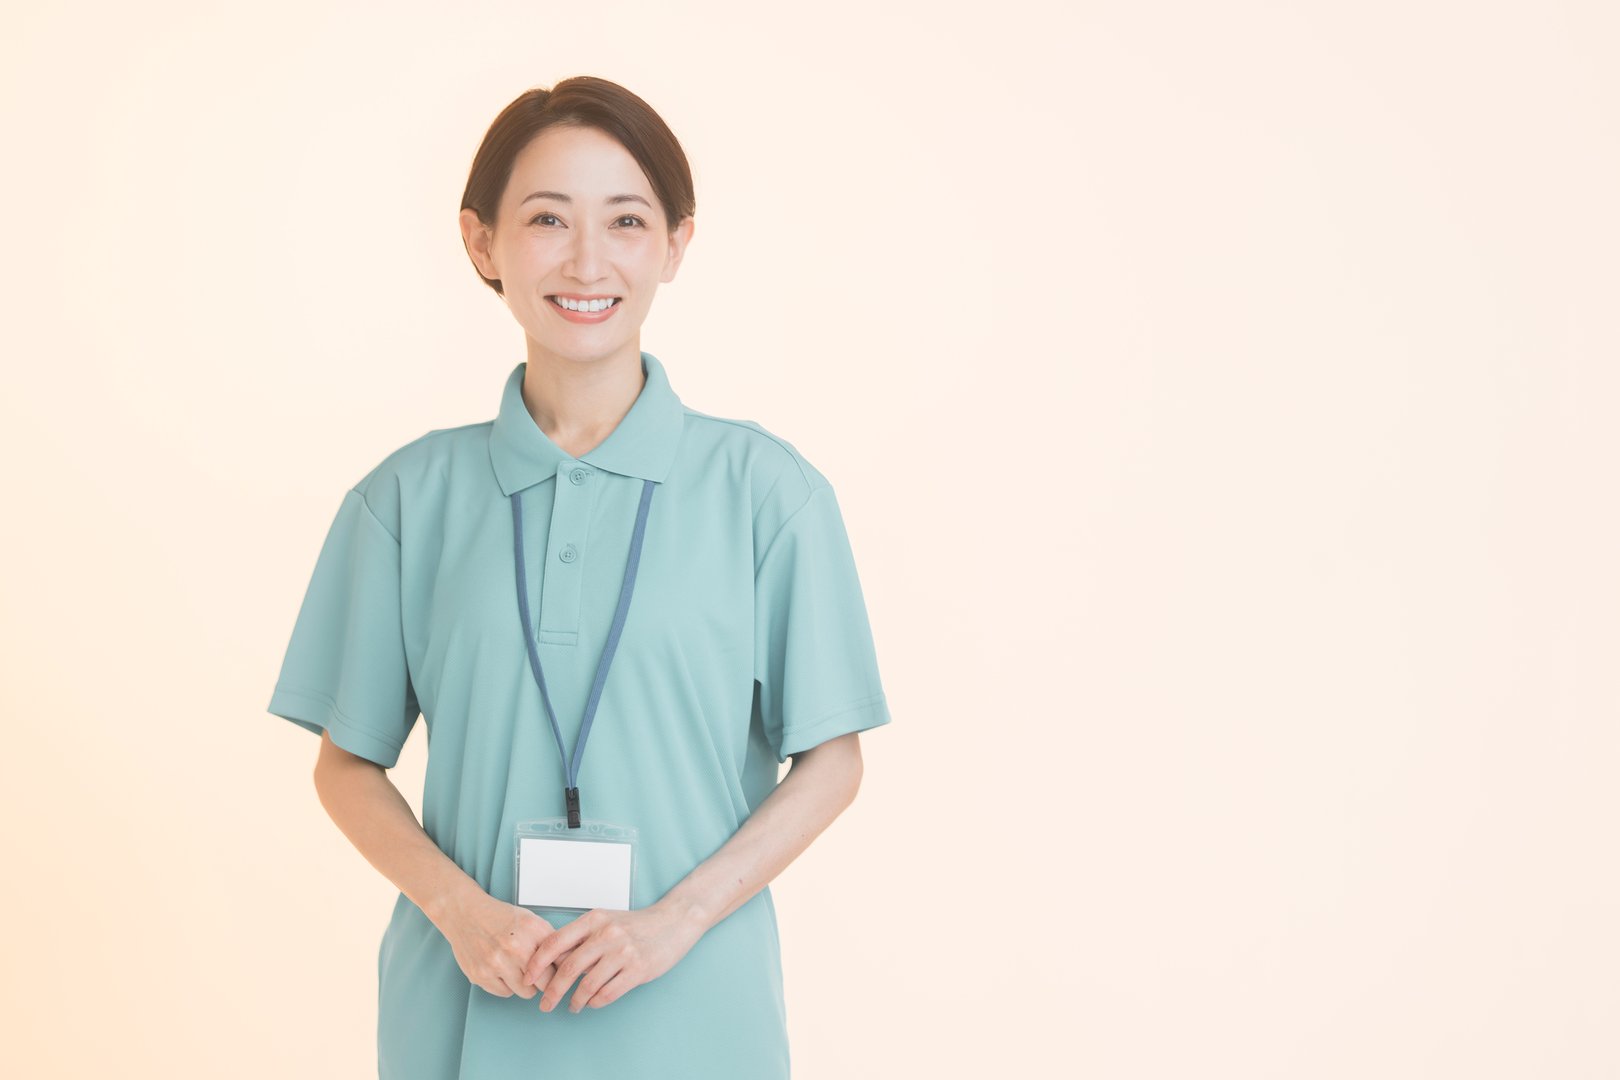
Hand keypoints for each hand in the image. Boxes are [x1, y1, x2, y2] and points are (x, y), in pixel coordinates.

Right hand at [433, 889, 565, 998]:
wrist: (466, 913)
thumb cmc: (500, 918)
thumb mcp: (531, 921)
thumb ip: (550, 941)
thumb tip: (570, 963)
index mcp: (532, 930)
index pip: (560, 963)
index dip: (562, 971)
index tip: (562, 975)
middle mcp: (515, 947)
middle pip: (546, 982)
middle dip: (546, 982)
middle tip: (542, 977)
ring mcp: (496, 963)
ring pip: (526, 992)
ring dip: (526, 985)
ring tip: (519, 970)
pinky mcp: (481, 975)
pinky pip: (505, 993)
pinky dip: (506, 986)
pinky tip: (502, 971)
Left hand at [523, 901, 703, 1012]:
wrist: (673, 922)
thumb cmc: (635, 925)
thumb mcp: (605, 922)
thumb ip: (581, 939)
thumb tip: (551, 962)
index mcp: (594, 919)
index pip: (555, 942)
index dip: (537, 963)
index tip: (528, 978)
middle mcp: (606, 934)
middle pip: (568, 968)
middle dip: (552, 991)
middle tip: (545, 1004)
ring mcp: (623, 952)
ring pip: (587, 985)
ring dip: (575, 1001)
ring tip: (572, 1007)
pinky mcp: (638, 969)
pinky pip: (607, 993)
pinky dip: (595, 1002)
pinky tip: (592, 1002)